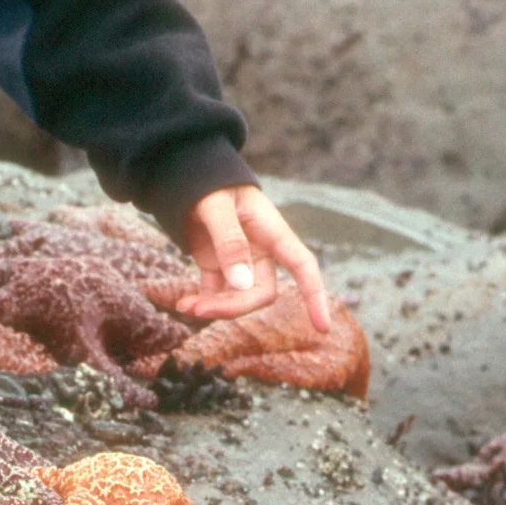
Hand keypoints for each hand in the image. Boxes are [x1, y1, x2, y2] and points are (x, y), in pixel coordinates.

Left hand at [173, 184, 331, 334]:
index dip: (315, 296)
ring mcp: (240, 261)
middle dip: (235, 307)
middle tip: (200, 309)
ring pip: (238, 298)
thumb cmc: (210, 184)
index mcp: (271, 231)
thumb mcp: (216, 205)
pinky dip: (201, 301)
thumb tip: (242, 283)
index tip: (322, 327)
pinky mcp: (218, 265)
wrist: (191, 177)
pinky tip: (183, 304)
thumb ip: (229, 241)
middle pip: (262, 293)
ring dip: (214, 307)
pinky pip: (215, 292)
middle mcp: (261, 251)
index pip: (303, 266)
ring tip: (185, 307)